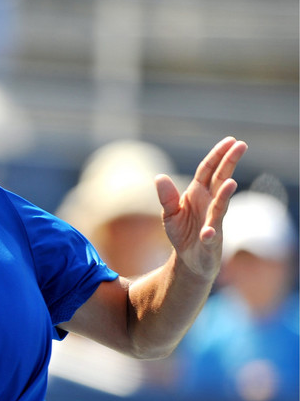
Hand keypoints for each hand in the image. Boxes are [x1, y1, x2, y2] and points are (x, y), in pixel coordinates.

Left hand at [155, 136, 247, 279]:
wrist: (189, 260)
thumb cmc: (182, 233)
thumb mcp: (170, 213)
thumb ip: (167, 196)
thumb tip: (159, 177)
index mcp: (197, 193)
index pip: (208, 170)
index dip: (217, 155)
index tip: (230, 140)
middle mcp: (209, 203)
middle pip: (220, 179)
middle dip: (229, 163)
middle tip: (241, 145)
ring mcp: (213, 220)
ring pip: (220, 205)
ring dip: (225, 196)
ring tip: (230, 183)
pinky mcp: (210, 240)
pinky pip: (211, 236)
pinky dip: (209, 233)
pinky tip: (207, 233)